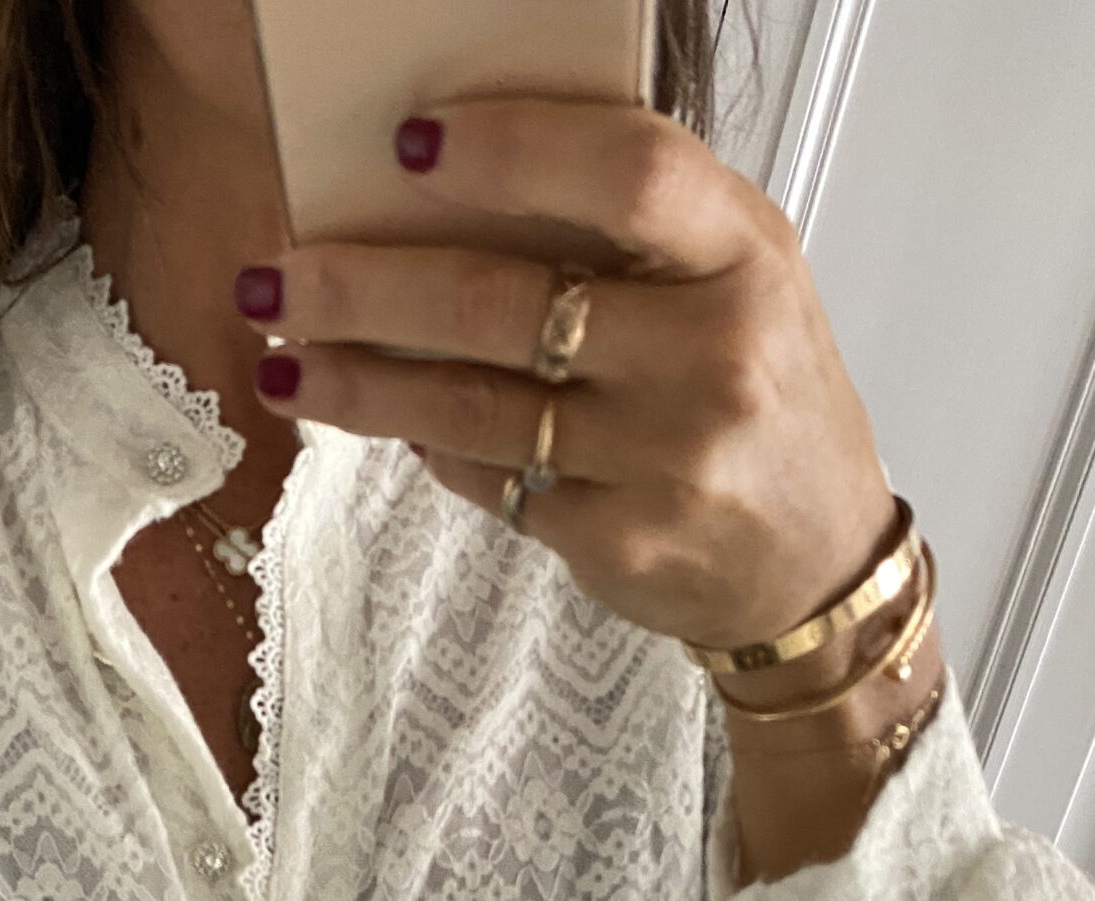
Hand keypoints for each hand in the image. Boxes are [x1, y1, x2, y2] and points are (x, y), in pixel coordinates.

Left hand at [237, 96, 898, 655]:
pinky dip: (432, 446)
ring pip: (472, 404)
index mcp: (746, 254)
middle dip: (366, 286)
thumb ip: (632, 231)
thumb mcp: (738, 281)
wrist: (815, 561)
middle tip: (279, 275)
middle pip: (504, 301)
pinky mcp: (617, 538)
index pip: (625, 172)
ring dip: (359, 379)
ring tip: (285, 357)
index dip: (510, 151)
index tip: (410, 145)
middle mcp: (712, 353)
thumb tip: (451, 198)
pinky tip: (391, 421)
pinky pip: (492, 477)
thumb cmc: (765, 400)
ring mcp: (663, 456)